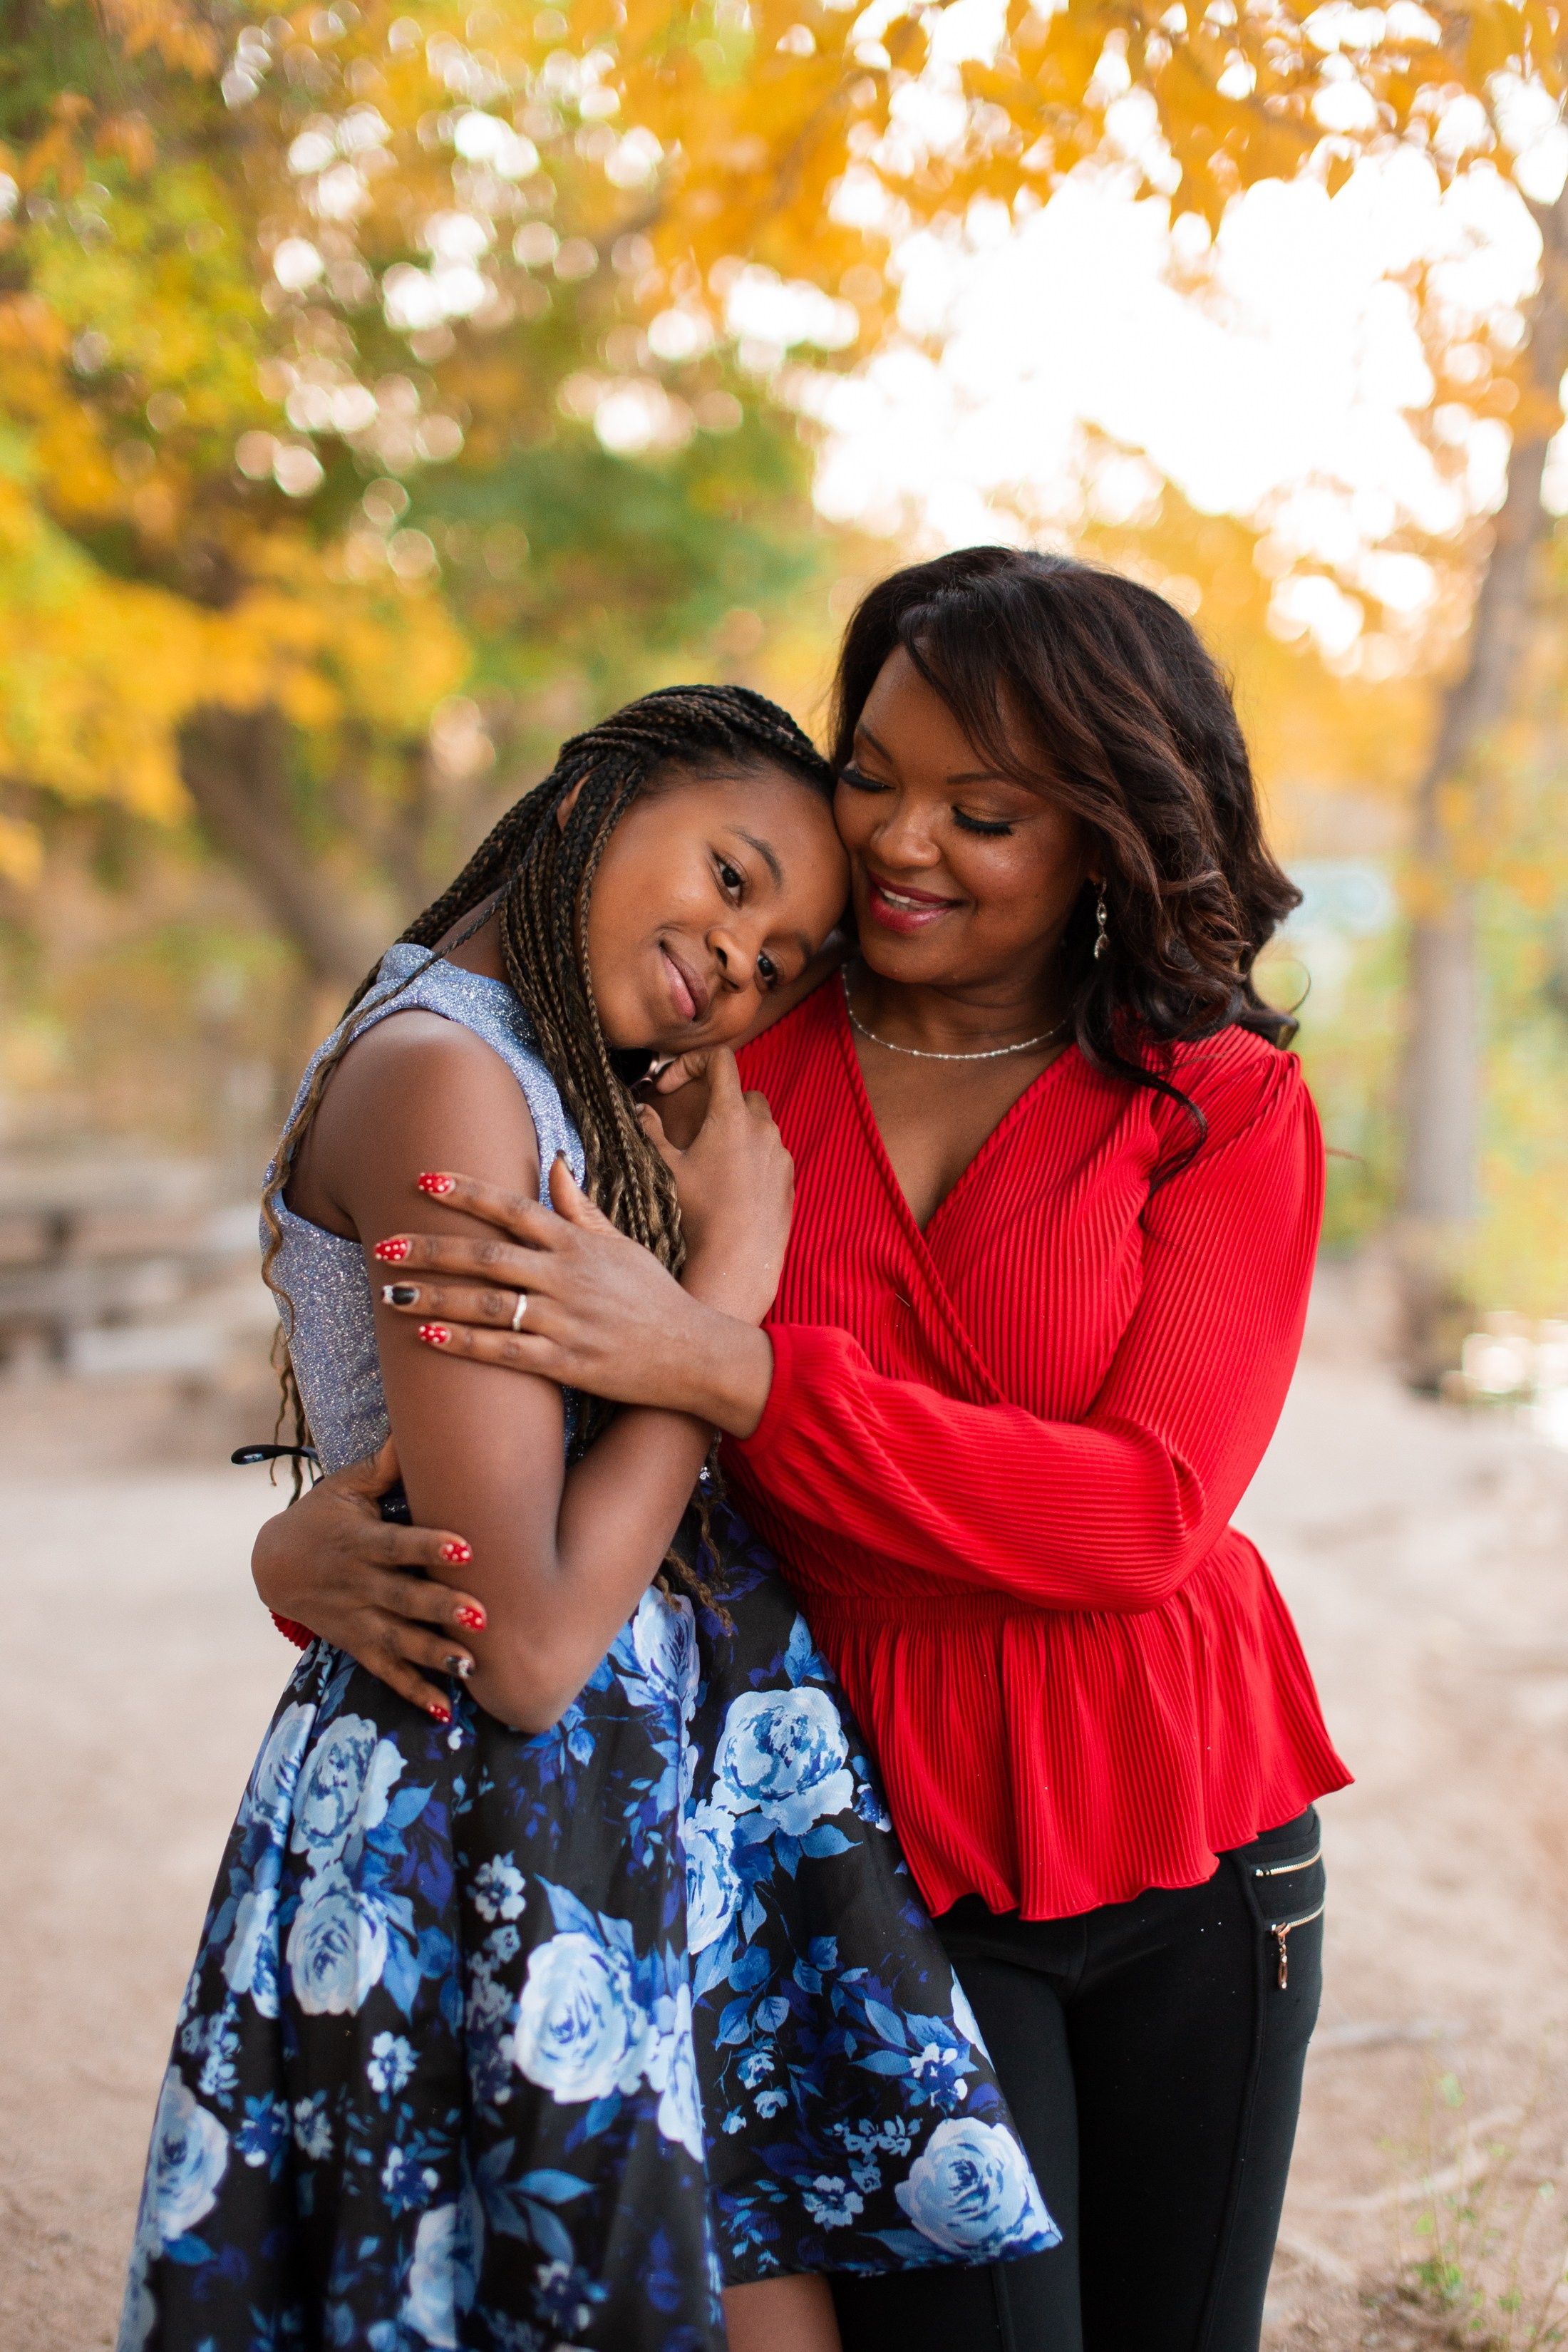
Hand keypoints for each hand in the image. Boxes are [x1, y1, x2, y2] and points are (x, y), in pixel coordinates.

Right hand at [250, 1436, 487, 1718]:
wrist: (273, 1565)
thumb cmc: (322, 1517)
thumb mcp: (347, 1487)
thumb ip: (386, 1464)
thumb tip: (416, 1421)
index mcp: (360, 1541)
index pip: (398, 1545)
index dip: (429, 1547)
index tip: (467, 1548)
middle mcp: (359, 1584)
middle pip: (404, 1598)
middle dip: (442, 1608)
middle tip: (482, 1616)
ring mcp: (358, 1619)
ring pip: (400, 1641)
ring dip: (435, 1656)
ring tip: (471, 1666)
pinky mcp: (357, 1644)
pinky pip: (388, 1672)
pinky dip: (415, 1692)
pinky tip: (446, 1709)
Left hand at [370, 1156, 775, 1430]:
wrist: (694, 1353)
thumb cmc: (655, 1295)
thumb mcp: (622, 1243)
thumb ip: (580, 1206)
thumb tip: (554, 1161)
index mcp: (577, 1243)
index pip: (513, 1207)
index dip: (466, 1193)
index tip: (423, 1180)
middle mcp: (567, 1277)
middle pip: (486, 1256)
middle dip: (431, 1250)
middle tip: (383, 1244)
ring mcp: (565, 1321)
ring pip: (487, 1305)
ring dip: (434, 1300)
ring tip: (389, 1296)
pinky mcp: (565, 1363)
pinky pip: (504, 1352)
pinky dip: (464, 1346)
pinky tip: (427, 1340)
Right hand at [637, 1048, 792, 1312]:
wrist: (736, 1262)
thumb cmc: (698, 1214)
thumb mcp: (665, 1168)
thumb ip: (649, 1130)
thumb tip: (640, 1109)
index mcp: (732, 1116)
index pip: (720, 1060)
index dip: (691, 1062)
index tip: (669, 1086)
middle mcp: (764, 1129)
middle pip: (744, 1093)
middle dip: (717, 1099)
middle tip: (692, 1123)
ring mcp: (780, 1156)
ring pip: (761, 1125)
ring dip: (737, 1129)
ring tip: (710, 1157)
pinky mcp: (789, 1181)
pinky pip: (771, 1155)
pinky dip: (752, 1157)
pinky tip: (729, 1184)